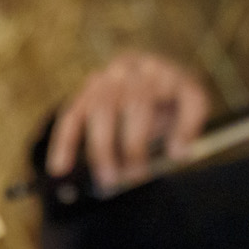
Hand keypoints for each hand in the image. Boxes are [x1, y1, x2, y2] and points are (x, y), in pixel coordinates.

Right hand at [45, 52, 210, 190]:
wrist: (145, 75)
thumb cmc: (170, 100)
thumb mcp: (189, 107)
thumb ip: (189, 128)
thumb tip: (178, 154)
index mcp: (169, 72)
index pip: (180, 95)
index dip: (183, 127)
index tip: (178, 155)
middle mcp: (137, 68)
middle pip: (134, 102)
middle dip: (134, 144)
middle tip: (134, 176)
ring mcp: (108, 76)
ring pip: (100, 108)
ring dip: (102, 148)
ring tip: (107, 180)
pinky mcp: (86, 90)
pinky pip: (71, 114)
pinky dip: (64, 142)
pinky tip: (59, 168)